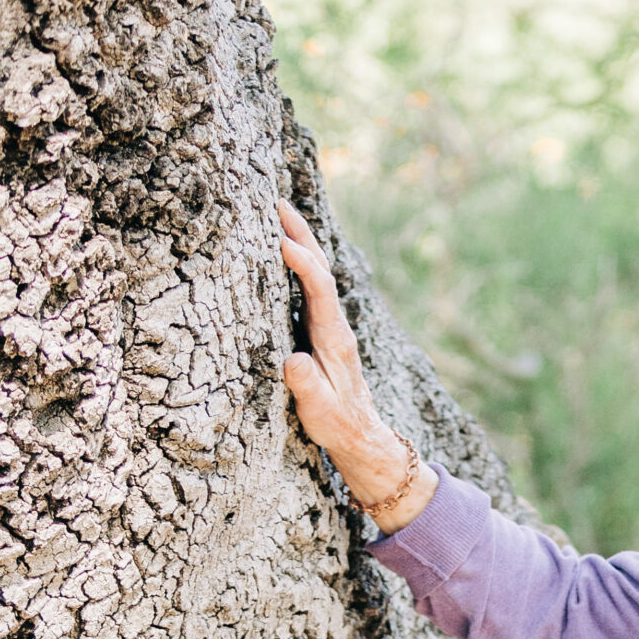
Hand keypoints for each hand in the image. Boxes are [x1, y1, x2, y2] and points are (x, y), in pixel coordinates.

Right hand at [278, 201, 435, 532]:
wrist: (361, 435)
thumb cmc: (337, 425)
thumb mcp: (320, 412)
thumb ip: (307, 386)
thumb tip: (293, 362)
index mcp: (335, 340)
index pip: (321, 292)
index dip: (304, 266)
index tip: (283, 242)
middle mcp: (336, 326)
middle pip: (322, 270)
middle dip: (302, 235)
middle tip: (278, 202)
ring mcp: (331, 325)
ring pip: (318, 273)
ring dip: (301, 240)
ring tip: (279, 211)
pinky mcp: (323, 329)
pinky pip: (311, 285)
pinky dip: (299, 261)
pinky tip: (286, 247)